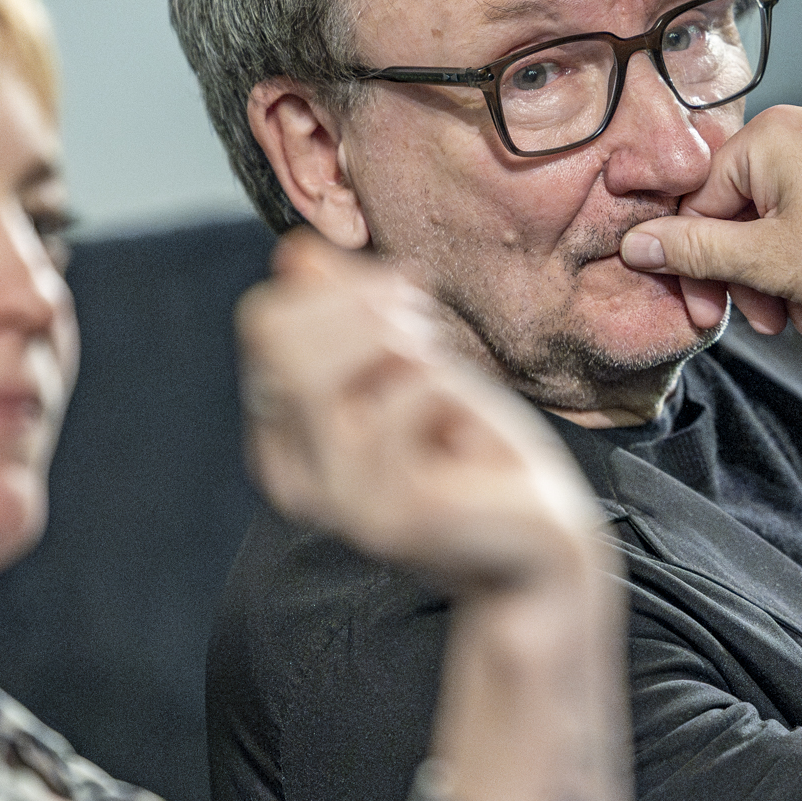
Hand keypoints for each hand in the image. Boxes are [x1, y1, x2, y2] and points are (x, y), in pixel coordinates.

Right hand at [237, 231, 600, 591]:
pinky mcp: (388, 509)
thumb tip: (297, 252)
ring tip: (449, 384)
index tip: (405, 299)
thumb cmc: (476, 455)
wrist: (535, 548)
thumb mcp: (410, 370)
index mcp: (284, 437)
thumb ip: (350, 315)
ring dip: (410, 349)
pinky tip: (468, 436)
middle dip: (365, 306)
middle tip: (429, 333)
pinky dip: (452, 393)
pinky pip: (408, 397)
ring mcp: (336, 495)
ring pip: (336, 361)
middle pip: (281, 333)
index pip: (266, 320)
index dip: (340, 287)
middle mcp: (293, 472)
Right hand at [620, 100, 801, 338]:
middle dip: (752, 275)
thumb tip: (638, 244)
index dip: (696, 262)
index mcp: (776, 132)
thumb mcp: (762, 262)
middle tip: (762, 322)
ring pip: (796, 213)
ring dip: (788, 274)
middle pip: (753, 206)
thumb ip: (692, 251)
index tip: (704, 308)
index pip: (706, 197)